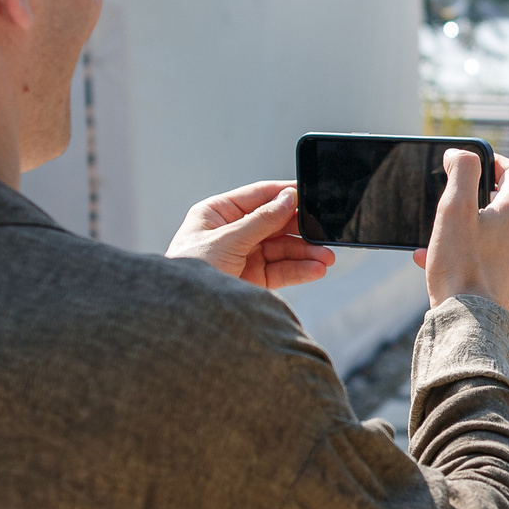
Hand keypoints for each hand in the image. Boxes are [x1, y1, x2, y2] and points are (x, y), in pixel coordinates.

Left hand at [167, 180, 334, 290]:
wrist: (182, 315)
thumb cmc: (189, 272)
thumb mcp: (226, 241)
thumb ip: (260, 220)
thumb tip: (287, 198)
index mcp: (217, 214)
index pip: (257, 196)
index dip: (284, 194)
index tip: (310, 193)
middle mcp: (231, 233)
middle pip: (274, 223)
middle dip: (300, 229)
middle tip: (324, 231)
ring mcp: (243, 256)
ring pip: (281, 249)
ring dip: (305, 253)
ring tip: (326, 257)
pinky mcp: (252, 279)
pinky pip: (280, 270)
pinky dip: (299, 270)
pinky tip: (316, 269)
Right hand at [417, 149, 508, 308]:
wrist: (469, 322)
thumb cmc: (461, 266)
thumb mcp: (455, 209)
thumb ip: (462, 173)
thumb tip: (461, 154)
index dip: (496, 161)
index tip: (475, 161)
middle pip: (504, 202)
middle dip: (475, 196)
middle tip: (452, 196)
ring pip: (491, 230)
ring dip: (464, 225)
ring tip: (436, 234)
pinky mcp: (505, 280)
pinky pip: (485, 255)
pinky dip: (464, 249)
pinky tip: (433, 260)